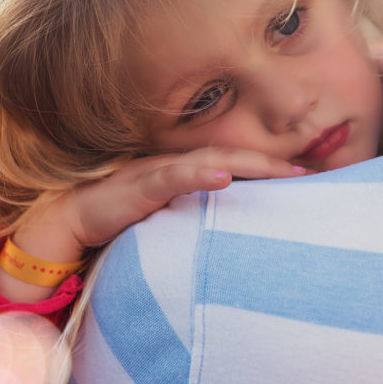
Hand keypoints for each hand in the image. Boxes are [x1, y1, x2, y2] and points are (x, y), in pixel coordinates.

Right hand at [59, 147, 304, 249]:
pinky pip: (173, 177)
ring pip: (211, 160)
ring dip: (248, 164)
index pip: (237, 163)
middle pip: (234, 157)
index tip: (308, 175)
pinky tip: (222, 176)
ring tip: (282, 171)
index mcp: (188, 169)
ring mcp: (160, 170)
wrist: (74, 216)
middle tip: (308, 173)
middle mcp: (178, 163)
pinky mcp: (139, 186)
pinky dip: (199, 175)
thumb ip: (199, 212)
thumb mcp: (170, 213)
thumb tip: (233, 226)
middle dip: (272, 164)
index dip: (271, 167)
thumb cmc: (125, 213)